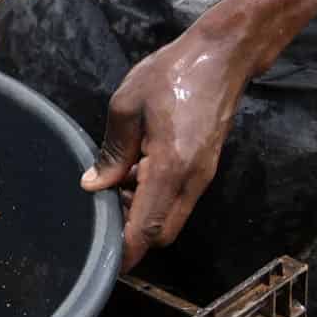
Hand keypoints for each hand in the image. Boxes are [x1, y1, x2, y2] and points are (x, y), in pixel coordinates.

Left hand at [80, 25, 254, 269]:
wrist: (222, 57)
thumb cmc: (172, 74)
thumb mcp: (127, 107)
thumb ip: (112, 151)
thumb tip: (94, 185)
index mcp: (171, 167)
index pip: (147, 227)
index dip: (126, 248)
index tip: (103, 259)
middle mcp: (192, 180)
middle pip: (161, 232)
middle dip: (131, 232)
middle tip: (102, 209)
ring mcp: (203, 176)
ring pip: (170, 217)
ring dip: (141, 213)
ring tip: (115, 184)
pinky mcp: (205, 168)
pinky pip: (177, 199)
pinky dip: (154, 198)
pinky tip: (133, 172)